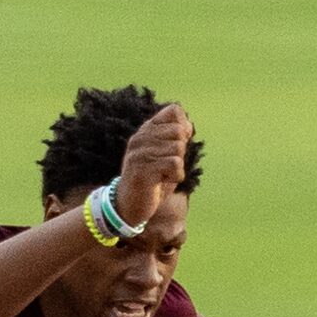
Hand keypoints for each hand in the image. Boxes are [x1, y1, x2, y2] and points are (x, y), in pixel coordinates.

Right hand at [111, 103, 193, 231]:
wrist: (128, 205)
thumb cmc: (151, 181)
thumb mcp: (163, 156)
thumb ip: (174, 140)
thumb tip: (188, 126)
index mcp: (146, 130)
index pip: (175, 111)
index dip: (184, 128)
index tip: (176, 146)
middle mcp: (141, 138)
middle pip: (179, 131)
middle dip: (180, 151)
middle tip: (167, 165)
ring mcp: (140, 153)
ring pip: (178, 149)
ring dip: (177, 167)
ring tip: (162, 175)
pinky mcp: (143, 169)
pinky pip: (175, 164)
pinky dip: (176, 177)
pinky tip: (162, 181)